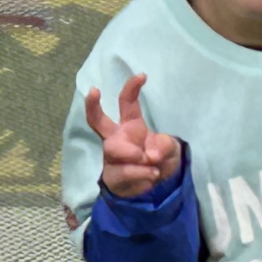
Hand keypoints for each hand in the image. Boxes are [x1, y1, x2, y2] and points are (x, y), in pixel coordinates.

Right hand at [85, 72, 181, 199]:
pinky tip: (151, 176)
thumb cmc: (157, 158)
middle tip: (94, 91)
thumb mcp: (169, 149)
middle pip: (97, 120)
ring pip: (114, 149)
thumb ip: (164, 147)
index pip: (127, 103)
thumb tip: (149, 155)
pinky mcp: (111, 175)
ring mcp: (111, 156)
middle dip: (93, 105)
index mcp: (130, 125)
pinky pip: (123, 172)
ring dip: (135, 156)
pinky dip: (142, 174)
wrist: (153, 186)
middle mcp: (116, 138)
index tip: (142, 75)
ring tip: (152, 165)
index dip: (132, 88)